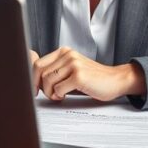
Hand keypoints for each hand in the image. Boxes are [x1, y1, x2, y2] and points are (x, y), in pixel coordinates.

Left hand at [30, 47, 145, 101]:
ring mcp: (74, 64)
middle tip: (49, 94)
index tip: (34, 89)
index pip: (38, 63)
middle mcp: (68, 55)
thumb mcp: (72, 68)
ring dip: (50, 93)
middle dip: (40, 87)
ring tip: (59, 95)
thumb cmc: (93, 78)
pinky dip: (59, 96)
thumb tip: (33, 77)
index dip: (32, 78)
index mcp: (64, 51)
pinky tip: (65, 96)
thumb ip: (56, 69)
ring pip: (47, 81)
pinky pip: (58, 89)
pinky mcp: (79, 76)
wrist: (115, 80)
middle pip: (40, 72)